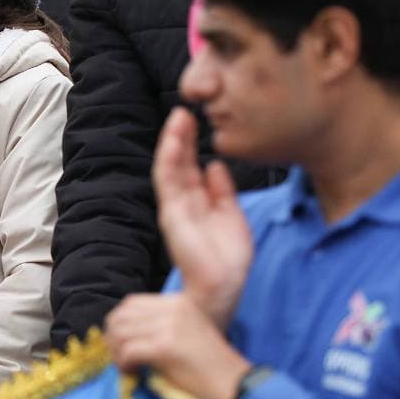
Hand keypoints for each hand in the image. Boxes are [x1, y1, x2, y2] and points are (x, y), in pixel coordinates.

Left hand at [105, 293, 250, 398]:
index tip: (120, 345)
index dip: (118, 324)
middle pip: (122, 316)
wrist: (234, 385)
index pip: (131, 303)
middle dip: (113, 339)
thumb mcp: (183, 334)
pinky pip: (129, 351)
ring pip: (122, 333)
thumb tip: (121, 334)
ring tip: (127, 368)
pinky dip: (124, 364)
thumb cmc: (209, 367)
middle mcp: (173, 308)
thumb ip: (157, 326)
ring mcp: (170, 325)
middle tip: (120, 359)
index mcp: (177, 302)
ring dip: (117, 353)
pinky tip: (133, 374)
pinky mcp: (166, 346)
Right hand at [153, 108, 251, 328]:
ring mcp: (175, 208)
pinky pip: (167, 183)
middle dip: (181, 136)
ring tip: (178, 117)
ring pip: (170, 167)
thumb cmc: (227, 261)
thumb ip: (223, 192)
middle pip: (180, 162)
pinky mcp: (171, 215)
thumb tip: (216, 166)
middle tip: (185, 110)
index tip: (196, 119)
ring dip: (172, 141)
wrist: (223, 288)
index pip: (192, 166)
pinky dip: (168, 160)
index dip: (192, 143)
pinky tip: (174, 142)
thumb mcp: (232, 217)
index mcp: (198, 203)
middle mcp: (183, 203)